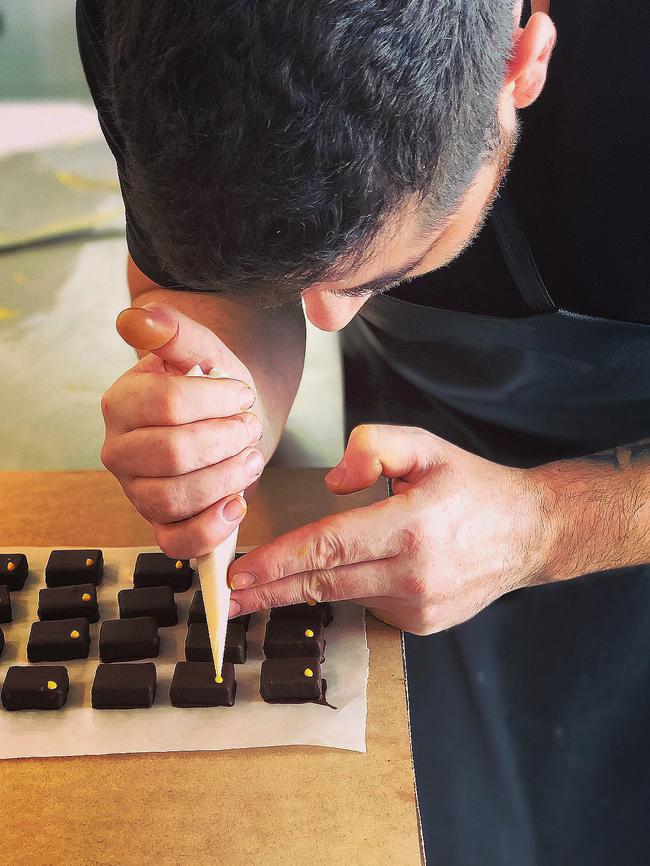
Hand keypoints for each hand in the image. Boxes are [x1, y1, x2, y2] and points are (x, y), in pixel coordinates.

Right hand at [101, 303, 264, 556]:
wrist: (226, 418)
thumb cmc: (211, 386)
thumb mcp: (201, 350)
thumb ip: (173, 330)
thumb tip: (136, 319)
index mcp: (122, 402)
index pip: (167, 404)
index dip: (216, 400)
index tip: (240, 394)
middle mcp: (120, 451)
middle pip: (173, 454)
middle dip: (227, 439)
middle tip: (249, 427)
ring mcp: (137, 491)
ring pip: (174, 499)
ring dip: (226, 478)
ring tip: (250, 458)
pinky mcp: (160, 525)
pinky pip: (176, 543)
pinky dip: (211, 528)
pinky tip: (235, 503)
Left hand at [228, 424, 555, 634]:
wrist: (527, 533)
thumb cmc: (472, 487)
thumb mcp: (427, 446)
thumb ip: (374, 447)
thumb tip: (332, 482)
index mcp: (411, 527)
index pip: (328, 547)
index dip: (277, 562)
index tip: (238, 574)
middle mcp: (413, 574)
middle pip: (322, 582)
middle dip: (269, 589)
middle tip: (226, 597)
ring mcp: (418, 606)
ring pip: (342, 594)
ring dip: (304, 587)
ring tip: (267, 583)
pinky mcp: (421, 623)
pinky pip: (368, 604)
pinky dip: (350, 588)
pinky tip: (353, 571)